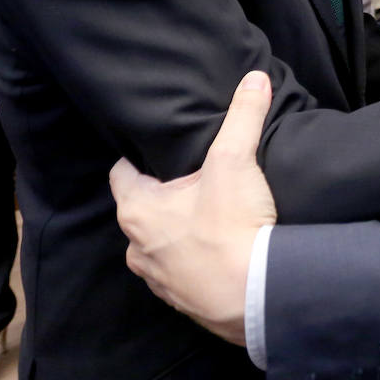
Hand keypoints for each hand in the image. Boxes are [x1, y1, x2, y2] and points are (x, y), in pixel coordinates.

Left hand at [110, 70, 276, 343]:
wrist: (257, 296)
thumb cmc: (232, 227)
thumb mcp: (236, 161)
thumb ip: (243, 116)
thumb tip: (254, 77)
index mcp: (138, 211)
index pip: (122, 174)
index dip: (138, 158)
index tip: (157, 150)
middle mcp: (138, 248)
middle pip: (143, 210)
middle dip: (164, 195)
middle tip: (192, 178)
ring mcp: (158, 279)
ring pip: (160, 244)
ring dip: (178, 231)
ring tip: (209, 215)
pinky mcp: (184, 302)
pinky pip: (181, 273)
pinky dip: (195, 261)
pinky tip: (221, 250)